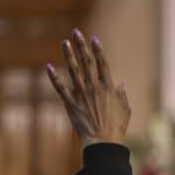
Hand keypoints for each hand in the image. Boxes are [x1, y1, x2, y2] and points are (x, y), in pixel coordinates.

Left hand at [46, 30, 130, 146]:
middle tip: (76, 32)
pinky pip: (61, 88)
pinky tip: (49, 66)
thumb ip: (122, 96)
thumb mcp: (125, 111)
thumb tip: (121, 85)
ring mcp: (81, 94)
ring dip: (68, 55)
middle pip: (87, 62)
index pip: (103, 64)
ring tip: (65, 42)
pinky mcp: (71, 103)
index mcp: (108, 88)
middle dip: (82, 46)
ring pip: (74, 70)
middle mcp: (94, 87)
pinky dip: (54, 77)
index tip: (94, 39)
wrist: (103, 142)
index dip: (98, 50)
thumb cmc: (116, 128)